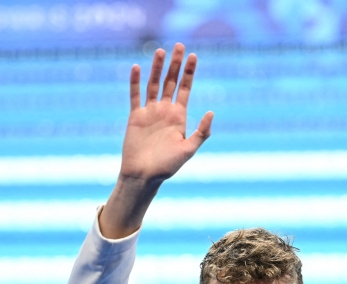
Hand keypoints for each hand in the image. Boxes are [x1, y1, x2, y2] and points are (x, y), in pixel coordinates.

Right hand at [121, 44, 213, 182]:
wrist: (144, 175)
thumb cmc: (167, 166)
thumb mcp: (188, 149)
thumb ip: (201, 132)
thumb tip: (211, 112)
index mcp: (179, 117)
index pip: (185, 89)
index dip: (190, 72)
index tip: (193, 56)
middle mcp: (165, 111)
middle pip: (171, 81)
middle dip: (175, 64)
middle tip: (179, 45)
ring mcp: (150, 112)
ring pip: (154, 84)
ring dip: (157, 68)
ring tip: (160, 51)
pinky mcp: (135, 117)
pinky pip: (135, 95)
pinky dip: (136, 82)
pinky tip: (137, 67)